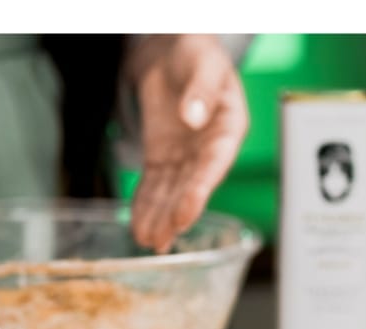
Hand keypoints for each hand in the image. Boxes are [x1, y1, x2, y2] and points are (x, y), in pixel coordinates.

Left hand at [128, 34, 247, 252]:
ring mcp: (185, 154)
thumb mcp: (203, 63)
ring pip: (170, 190)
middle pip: (190, 185)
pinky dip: (143, 202)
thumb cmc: (198, 53)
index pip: (213, 165)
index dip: (199, 191)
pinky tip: (137, 224)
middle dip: (174, 213)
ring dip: (158, 215)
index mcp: (228, 128)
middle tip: (160, 239)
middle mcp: (208, 149)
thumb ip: (200, 90)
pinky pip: (153, 181)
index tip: (184, 215)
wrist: (175, 49)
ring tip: (146, 241)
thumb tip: (191, 117)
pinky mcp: (163, 154)